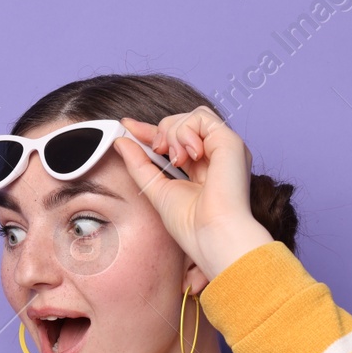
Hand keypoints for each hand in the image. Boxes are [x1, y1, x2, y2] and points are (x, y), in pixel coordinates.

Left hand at [111, 108, 272, 281]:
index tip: (127, 127)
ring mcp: (224, 148)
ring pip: (192, 116)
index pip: (175, 140)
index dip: (151, 131)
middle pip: (184, 122)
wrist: (211, 235)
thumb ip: (139, 165)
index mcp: (203, 168)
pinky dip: (186, 131)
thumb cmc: (191, 224)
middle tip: (157, 151)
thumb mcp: (156, 189)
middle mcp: (216, 155)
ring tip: (176, 160)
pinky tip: (188, 155)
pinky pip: (201, 117)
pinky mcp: (230, 142)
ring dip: (174, 133)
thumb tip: (121, 141)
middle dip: (161, 130)